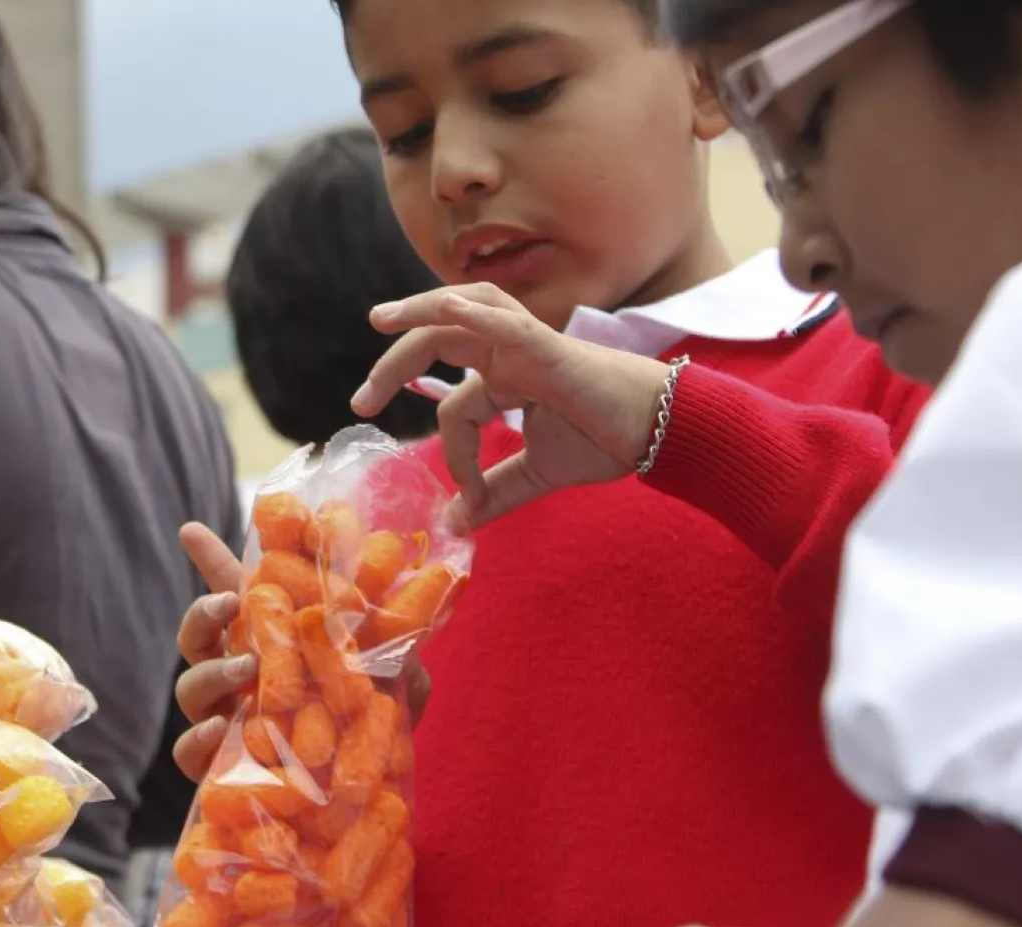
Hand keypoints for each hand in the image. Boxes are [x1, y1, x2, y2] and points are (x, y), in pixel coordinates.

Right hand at [170, 522, 432, 780]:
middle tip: (231, 602)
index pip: (233, 593)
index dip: (210, 558)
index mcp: (269, 643)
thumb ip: (397, 656)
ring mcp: (223, 720)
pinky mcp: (219, 768)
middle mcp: (238, 677)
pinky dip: (199, 739)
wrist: (361, 799)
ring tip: (246, 669)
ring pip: (189, 688)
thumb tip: (406, 639)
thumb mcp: (394, 683)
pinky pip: (188, 752)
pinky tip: (222, 729)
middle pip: (196, 635)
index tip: (192, 529)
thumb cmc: (370, 726)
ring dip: (211, 672)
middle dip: (203, 612)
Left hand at [352, 283, 672, 530]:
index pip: (454, 407)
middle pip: (438, 340)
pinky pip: (508, 323)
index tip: (467, 496)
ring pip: (462, 310)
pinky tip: (445, 309)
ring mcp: (528, 344)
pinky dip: (474, 311)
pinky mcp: (552, 349)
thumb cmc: (606, 441)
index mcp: (505, 377)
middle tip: (361, 402)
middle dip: (393, 366)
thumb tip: (456, 522)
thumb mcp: (536, 474)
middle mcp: (509, 352)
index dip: (452, 454)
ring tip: (379, 321)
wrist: (660, 431)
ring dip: (418, 310)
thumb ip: (495, 492)